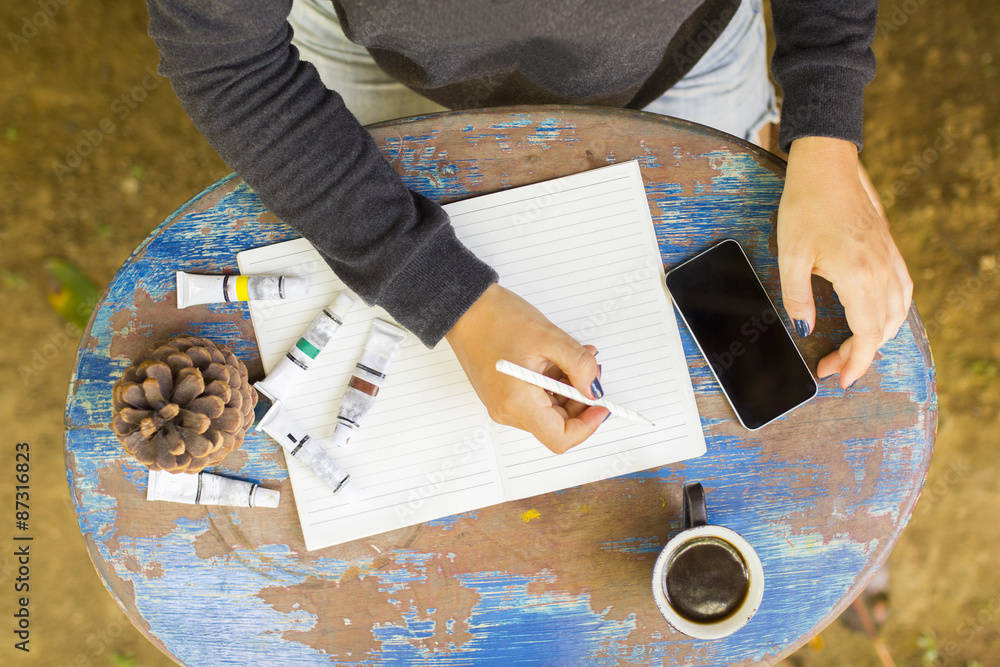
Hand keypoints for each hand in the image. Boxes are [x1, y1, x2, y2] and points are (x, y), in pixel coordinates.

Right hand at [445, 283, 608, 452]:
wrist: (465, 308)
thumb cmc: (495, 319)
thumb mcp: (549, 337)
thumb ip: (579, 366)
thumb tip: (593, 388)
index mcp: (517, 402)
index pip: (560, 438)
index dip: (587, 426)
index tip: (601, 406)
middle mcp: (507, 411)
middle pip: (556, 425)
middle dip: (579, 401)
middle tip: (590, 372)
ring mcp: (502, 404)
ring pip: (548, 411)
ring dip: (567, 389)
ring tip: (573, 359)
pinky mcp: (502, 395)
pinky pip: (535, 399)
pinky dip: (552, 384)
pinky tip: (557, 361)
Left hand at [777, 137, 912, 388]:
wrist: (827, 166)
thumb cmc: (805, 206)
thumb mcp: (790, 256)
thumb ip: (797, 298)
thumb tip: (806, 329)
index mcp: (858, 275)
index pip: (867, 334)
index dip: (856, 362)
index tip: (840, 378)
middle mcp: (882, 270)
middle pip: (883, 329)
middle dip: (860, 355)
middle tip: (833, 367)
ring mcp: (890, 258)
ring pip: (898, 312)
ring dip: (878, 337)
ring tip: (851, 349)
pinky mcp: (890, 249)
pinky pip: (903, 291)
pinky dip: (892, 314)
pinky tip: (877, 318)